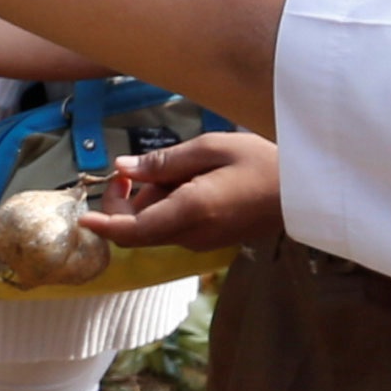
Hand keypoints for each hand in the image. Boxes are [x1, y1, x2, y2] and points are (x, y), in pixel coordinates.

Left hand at [80, 131, 284, 251]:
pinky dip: (171, 205)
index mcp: (190, 211)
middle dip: (129, 200)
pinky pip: (176, 225)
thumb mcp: (211, 149)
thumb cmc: (263, 162)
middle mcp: (193, 234)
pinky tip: (195, 180)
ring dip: (153, 199)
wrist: (307, 191)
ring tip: (184, 167)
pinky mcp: (212, 240)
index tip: (83, 214)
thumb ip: (163, 162)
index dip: (103, 224)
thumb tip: (122, 168)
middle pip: (139, 228)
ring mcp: (203, 241)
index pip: (132, 232)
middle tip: (141, 166)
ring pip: (157, 225)